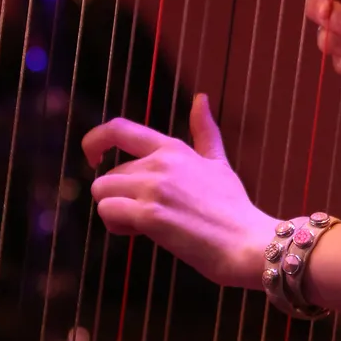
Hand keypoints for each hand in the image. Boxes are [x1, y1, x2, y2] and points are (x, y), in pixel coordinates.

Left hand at [84, 93, 275, 288]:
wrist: (247, 242)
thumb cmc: (233, 208)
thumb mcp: (218, 163)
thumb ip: (205, 132)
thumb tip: (201, 98)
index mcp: (173, 149)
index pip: (119, 129)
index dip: (95, 140)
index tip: (93, 159)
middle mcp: (160, 163)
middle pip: (107, 175)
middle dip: (119, 198)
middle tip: (149, 215)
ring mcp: (154, 188)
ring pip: (101, 193)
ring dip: (115, 213)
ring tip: (145, 225)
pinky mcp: (150, 215)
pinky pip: (108, 214)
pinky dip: (118, 227)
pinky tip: (144, 234)